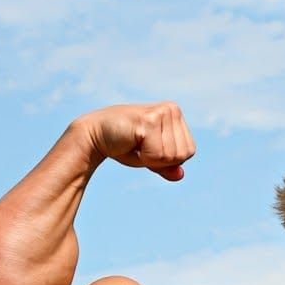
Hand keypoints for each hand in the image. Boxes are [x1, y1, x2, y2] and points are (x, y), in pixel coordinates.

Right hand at [79, 102, 195, 180]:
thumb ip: (168, 167)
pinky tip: (132, 142)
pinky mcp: (149, 120)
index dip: (169, 160)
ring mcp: (162, 113)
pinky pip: (158, 155)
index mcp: (176, 114)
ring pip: (171, 156)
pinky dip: (145, 158)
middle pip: (182, 155)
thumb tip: (181, 175)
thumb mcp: (152, 159)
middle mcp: (172, 109)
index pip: (189, 151)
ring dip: (152, 158)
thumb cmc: (124, 145)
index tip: (150, 148)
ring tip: (137, 143)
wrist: (96, 135)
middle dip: (161, 160)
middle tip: (142, 146)